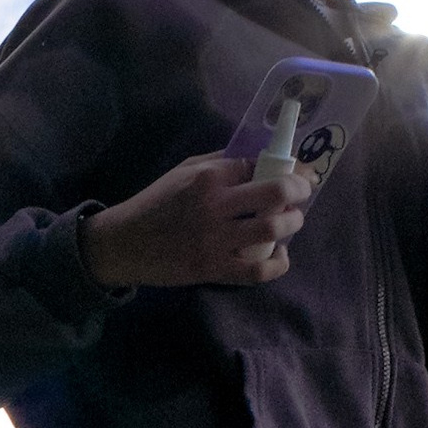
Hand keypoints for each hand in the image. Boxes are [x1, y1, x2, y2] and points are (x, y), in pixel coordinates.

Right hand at [79, 152, 318, 292]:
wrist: (124, 244)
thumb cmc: (156, 203)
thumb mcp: (183, 171)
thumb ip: (220, 163)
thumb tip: (259, 157)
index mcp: (207, 177)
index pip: (259, 164)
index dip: (290, 166)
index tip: (302, 172)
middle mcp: (214, 206)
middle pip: (276, 193)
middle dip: (300, 191)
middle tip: (302, 195)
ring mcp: (215, 240)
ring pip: (272, 230)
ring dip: (292, 224)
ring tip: (291, 222)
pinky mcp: (212, 270)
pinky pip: (257, 271)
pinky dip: (278, 264)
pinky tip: (279, 256)